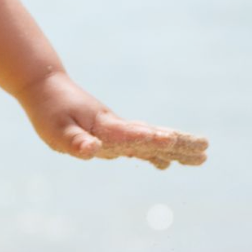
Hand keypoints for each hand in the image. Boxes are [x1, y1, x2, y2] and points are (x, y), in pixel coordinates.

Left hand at [17, 72, 207, 168]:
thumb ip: (76, 142)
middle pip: (153, 137)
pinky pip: (138, 143)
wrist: (46, 87)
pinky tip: (165, 163)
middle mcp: (116, 127)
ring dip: (176, 147)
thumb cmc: (50, 111)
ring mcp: (116, 129)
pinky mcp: (112, 132)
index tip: (171, 140)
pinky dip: (155, 152)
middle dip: (179, 145)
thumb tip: (92, 151)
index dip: (150, 138)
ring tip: (202, 156)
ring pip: (151, 139)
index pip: (131, 134)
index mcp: (104, 126)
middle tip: (206, 152)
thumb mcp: (56, 130)